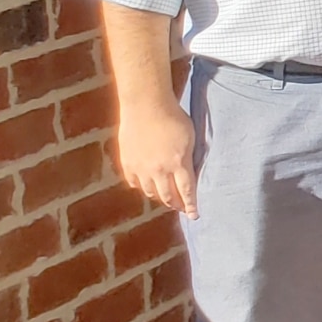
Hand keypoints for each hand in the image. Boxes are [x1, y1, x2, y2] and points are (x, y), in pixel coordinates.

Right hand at [117, 93, 196, 218]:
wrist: (146, 105)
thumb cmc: (173, 117)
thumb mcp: (191, 137)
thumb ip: (189, 157)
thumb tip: (188, 172)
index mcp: (179, 163)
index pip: (187, 191)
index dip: (191, 206)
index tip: (194, 216)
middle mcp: (159, 170)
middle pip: (168, 196)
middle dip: (177, 204)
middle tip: (181, 208)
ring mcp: (141, 168)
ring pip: (150, 192)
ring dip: (160, 197)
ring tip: (166, 198)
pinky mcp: (127, 162)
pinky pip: (134, 183)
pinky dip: (142, 187)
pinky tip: (146, 186)